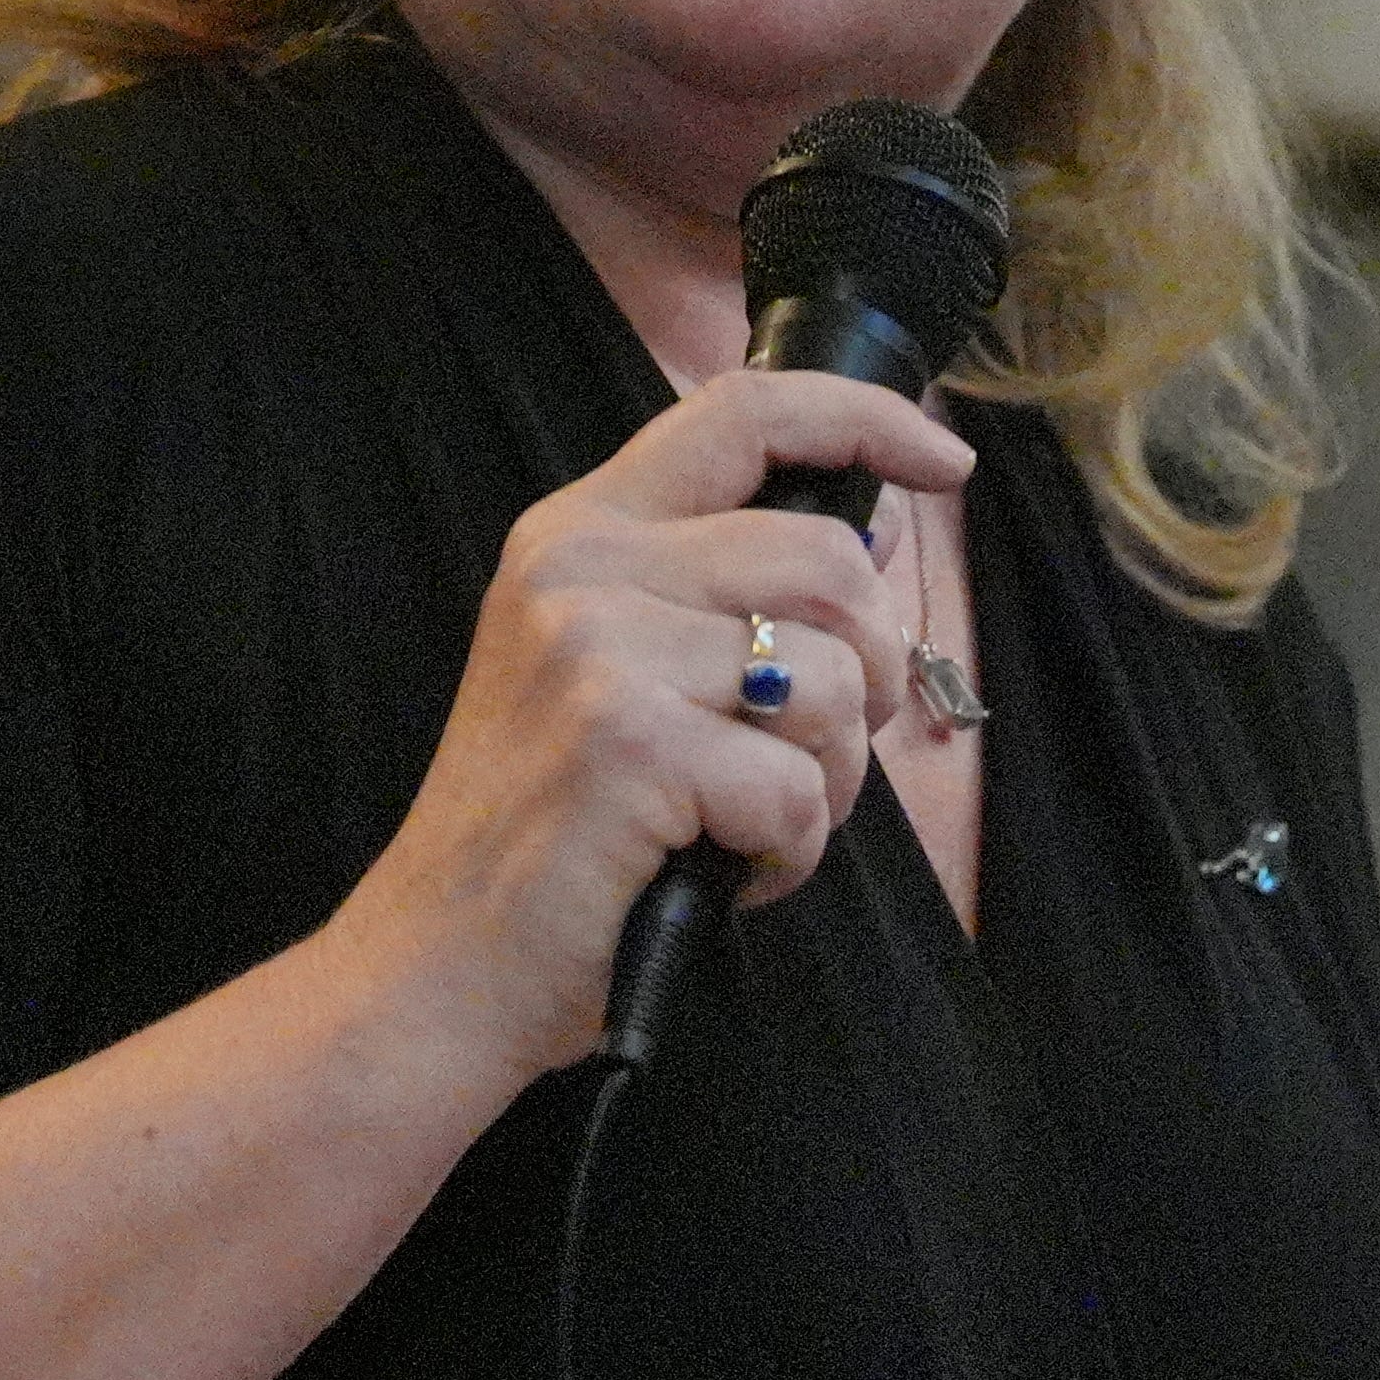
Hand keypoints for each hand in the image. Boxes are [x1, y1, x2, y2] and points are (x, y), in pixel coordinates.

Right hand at [327, 364, 969, 1081]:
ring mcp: (598, 650)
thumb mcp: (615, 675)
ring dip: (832, 778)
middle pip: (827, 559)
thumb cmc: (550, 837)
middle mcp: (581, 568)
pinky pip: (800, 786)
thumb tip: (878, 544)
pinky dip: (790, 851)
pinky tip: (724, 871)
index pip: (745, 412)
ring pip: (829, 679)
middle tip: (815, 754)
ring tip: (752, 824)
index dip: (867, 421)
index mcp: (581, 532)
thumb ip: (724, 596)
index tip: (943, 461)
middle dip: (867, 672)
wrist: (435, 967)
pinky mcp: (629, 744)